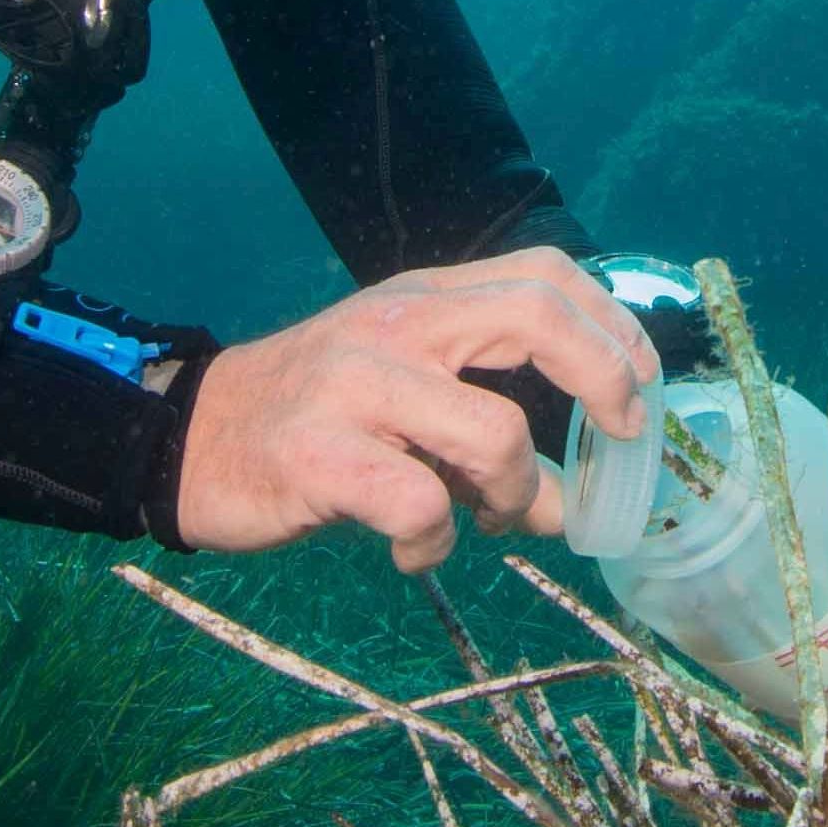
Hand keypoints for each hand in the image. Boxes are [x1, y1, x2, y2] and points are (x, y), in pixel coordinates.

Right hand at [172, 248, 656, 571]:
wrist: (186, 441)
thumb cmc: (312, 417)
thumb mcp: (400, 387)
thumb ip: (486, 419)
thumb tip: (574, 498)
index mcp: (422, 298)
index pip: (545, 275)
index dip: (613, 327)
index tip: (641, 388)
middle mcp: (395, 324)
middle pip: (537, 320)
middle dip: (605, 386)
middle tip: (614, 446)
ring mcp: (355, 386)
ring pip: (495, 435)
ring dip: (517, 496)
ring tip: (488, 520)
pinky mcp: (320, 457)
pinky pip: (422, 508)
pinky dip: (435, 545)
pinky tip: (414, 551)